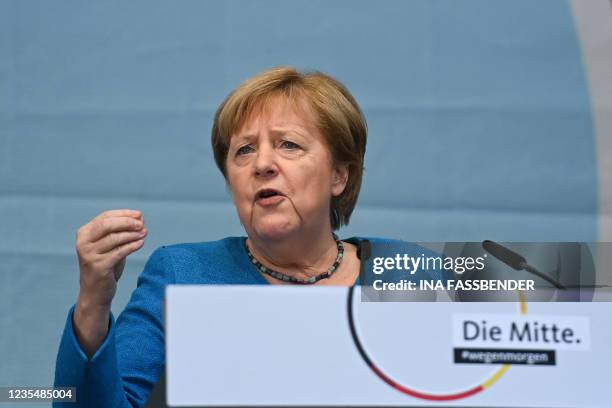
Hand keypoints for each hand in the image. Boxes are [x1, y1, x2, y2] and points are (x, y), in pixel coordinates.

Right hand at [73, 209, 146, 355]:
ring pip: (114, 238)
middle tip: (142, 224)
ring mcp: (89, 255)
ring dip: (132, 234)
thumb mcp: (111, 245)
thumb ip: (122, 232)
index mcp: (84, 233)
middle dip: (127, 222)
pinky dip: (131, 246)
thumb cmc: (105, 265)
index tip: (139, 214)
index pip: (105, 217)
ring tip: (144, 233)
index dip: (124, 214)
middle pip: (107, 225)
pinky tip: (141, 243)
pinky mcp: (98, 266)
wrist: (96, 292)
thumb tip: (140, 218)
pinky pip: (119, 252)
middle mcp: (83, 243)